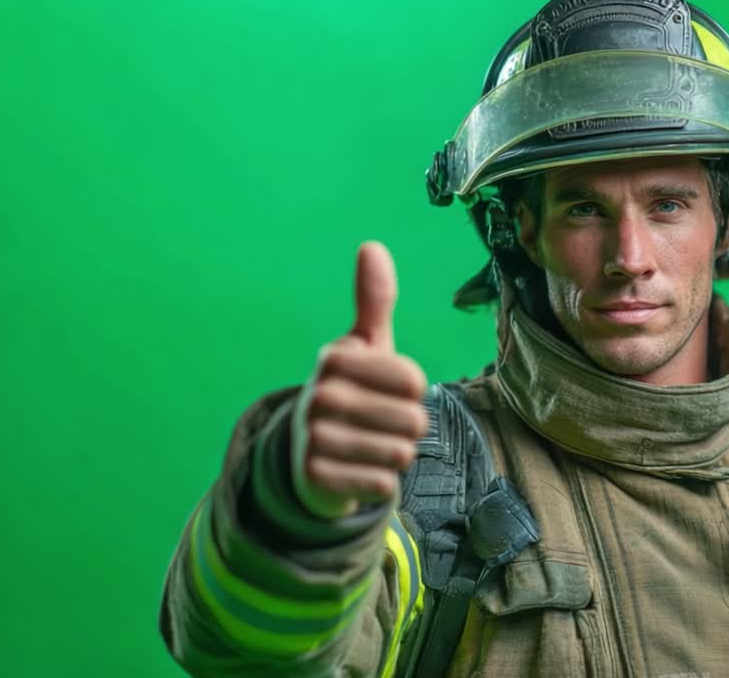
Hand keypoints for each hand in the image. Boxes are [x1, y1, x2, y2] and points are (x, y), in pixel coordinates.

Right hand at [295, 241, 428, 519]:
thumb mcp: (367, 345)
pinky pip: (382, 483)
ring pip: (400, 453)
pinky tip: (359, 470)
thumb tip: (371, 245)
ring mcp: (313, 437)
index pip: (415, 380)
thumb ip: (374, 301)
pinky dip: (380, 481)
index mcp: (336, 358)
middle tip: (379, 422)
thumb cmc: (354, 390)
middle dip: (407, 427)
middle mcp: (319, 394)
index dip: (413, 391)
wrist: (312, 453)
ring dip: (395, 455)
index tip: (387, 389)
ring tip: (370, 445)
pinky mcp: (315, 478)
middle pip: (413, 420)